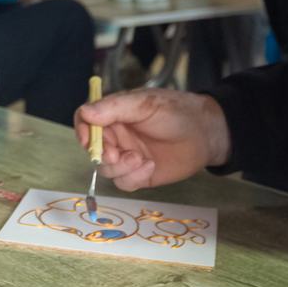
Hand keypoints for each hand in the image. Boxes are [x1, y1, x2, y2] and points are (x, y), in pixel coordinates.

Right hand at [75, 89, 230, 191]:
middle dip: (103, 155)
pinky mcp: (138, 175)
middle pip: (93, 150)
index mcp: (114, 115)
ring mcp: (126, 157)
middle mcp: (116, 136)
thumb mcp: (145, 104)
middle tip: (117, 155)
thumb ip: (114, 108)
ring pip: (106, 170)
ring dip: (120, 167)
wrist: (206, 134)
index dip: (82, 131)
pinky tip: (150, 166)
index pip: (85, 121)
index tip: (87, 140)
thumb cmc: (176, 112)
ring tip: (140, 159)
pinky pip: (123, 182)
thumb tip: (85, 112)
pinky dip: (134, 177)